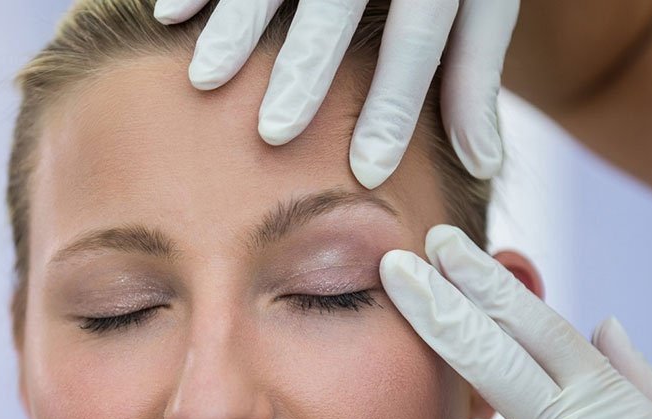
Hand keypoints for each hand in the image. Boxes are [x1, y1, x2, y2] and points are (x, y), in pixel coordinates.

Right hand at [153, 0, 517, 186]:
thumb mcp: (480, 0)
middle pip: (337, 8)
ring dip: (236, 26)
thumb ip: (472, 74)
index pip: (417, 41)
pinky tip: (169, 17)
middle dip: (306, 71)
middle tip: (276, 134)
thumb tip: (482, 163)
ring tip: (205, 80)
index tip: (368, 169)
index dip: (395, 105)